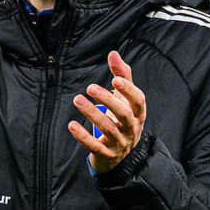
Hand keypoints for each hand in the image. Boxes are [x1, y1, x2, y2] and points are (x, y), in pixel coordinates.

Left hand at [71, 51, 146, 171]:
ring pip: (108, 129)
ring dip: (92, 113)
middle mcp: (132, 129)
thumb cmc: (123, 119)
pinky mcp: (107, 154)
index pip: (138, 101)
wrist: (121, 155)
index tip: (115, 79)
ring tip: (77, 99)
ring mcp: (120, 143)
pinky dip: (83, 136)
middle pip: (124, 114)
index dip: (128, 90)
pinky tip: (72, 125)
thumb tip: (113, 53)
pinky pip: (95, 146)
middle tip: (90, 87)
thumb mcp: (125, 99)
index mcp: (138, 114)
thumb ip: (121, 75)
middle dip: (108, 100)